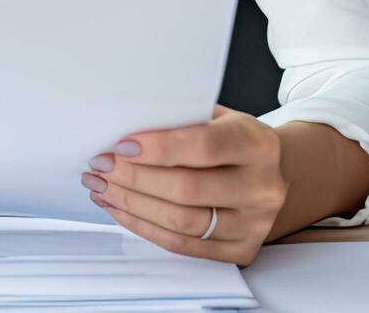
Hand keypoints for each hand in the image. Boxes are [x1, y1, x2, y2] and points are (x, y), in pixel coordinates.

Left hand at [82, 105, 285, 266]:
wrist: (267, 174)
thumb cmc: (232, 141)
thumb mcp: (217, 119)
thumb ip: (180, 122)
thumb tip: (123, 134)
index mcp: (259, 144)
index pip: (203, 147)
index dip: (157, 148)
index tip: (121, 146)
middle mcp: (263, 187)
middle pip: (187, 190)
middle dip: (134, 178)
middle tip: (101, 167)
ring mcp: (255, 224)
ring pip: (181, 222)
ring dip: (132, 205)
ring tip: (103, 187)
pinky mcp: (241, 250)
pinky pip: (181, 245)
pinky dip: (143, 227)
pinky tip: (120, 209)